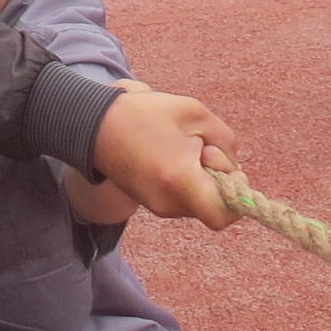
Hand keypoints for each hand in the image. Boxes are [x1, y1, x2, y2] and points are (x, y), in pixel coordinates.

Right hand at [89, 90, 242, 230]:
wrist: (94, 124)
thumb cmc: (145, 114)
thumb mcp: (196, 114)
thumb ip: (226, 142)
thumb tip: (233, 168)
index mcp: (180, 181)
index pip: (222, 216)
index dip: (237, 200)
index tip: (234, 173)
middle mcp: (168, 202)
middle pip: (212, 205)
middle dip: (218, 178)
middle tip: (202, 147)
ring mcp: (156, 206)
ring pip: (198, 201)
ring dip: (201, 177)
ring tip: (181, 147)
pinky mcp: (150, 203)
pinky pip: (182, 197)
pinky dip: (186, 180)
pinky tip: (171, 155)